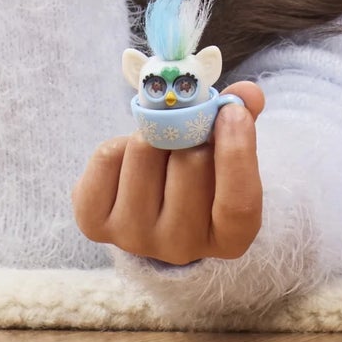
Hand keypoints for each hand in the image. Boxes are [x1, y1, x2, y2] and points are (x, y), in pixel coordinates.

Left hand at [72, 82, 265, 263]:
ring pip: (145, 151)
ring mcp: (135, 239)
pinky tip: (131, 159)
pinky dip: (120, 143)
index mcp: (230, 238)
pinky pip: (107, 157)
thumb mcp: (231, 153)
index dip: (236, 153)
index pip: (238, 203)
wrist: (155, 207)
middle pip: (190, 163)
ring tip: (161, 145)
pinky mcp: (96, 224)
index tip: (231, 113)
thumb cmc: (203, 176)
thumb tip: (245, 93)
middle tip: (189, 129)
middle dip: (191, 132)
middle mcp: (182, 248)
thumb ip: (245, 121)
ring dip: (155, 133)